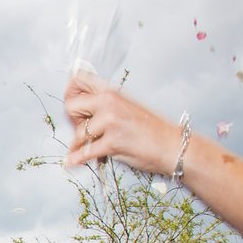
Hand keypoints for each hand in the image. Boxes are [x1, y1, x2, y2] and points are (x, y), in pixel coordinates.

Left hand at [63, 74, 181, 174]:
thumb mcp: (128, 106)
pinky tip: (70, 162)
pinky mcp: (112, 142)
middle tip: (81, 129)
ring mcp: (111, 121)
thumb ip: (105, 104)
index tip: (71, 103)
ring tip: (82, 148)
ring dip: (78, 144)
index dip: (70, 91)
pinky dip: (76, 159)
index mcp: (112, 92)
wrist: (172, 145)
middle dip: (73, 120)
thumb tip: (80, 111)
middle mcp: (109, 102)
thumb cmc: (151, 129)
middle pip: (71, 106)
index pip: (79, 80)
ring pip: (78, 133)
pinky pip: (85, 152)